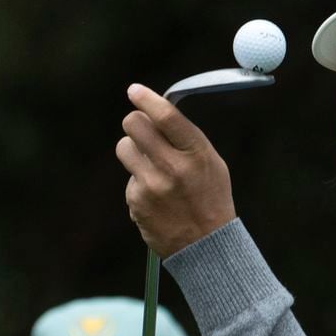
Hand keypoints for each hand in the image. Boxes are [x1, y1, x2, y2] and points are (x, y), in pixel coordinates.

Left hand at [116, 83, 235, 257]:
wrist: (207, 244)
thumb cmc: (211, 197)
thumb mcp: (211, 163)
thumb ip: (186, 138)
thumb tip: (155, 113)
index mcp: (196, 154)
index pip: (166, 116)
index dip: (146, 99)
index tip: (135, 90)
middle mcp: (173, 167)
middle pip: (134, 124)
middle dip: (136, 122)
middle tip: (143, 130)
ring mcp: (151, 185)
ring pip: (124, 147)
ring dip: (134, 151)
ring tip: (153, 166)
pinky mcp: (136, 201)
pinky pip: (129, 178)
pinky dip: (140, 182)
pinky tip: (158, 197)